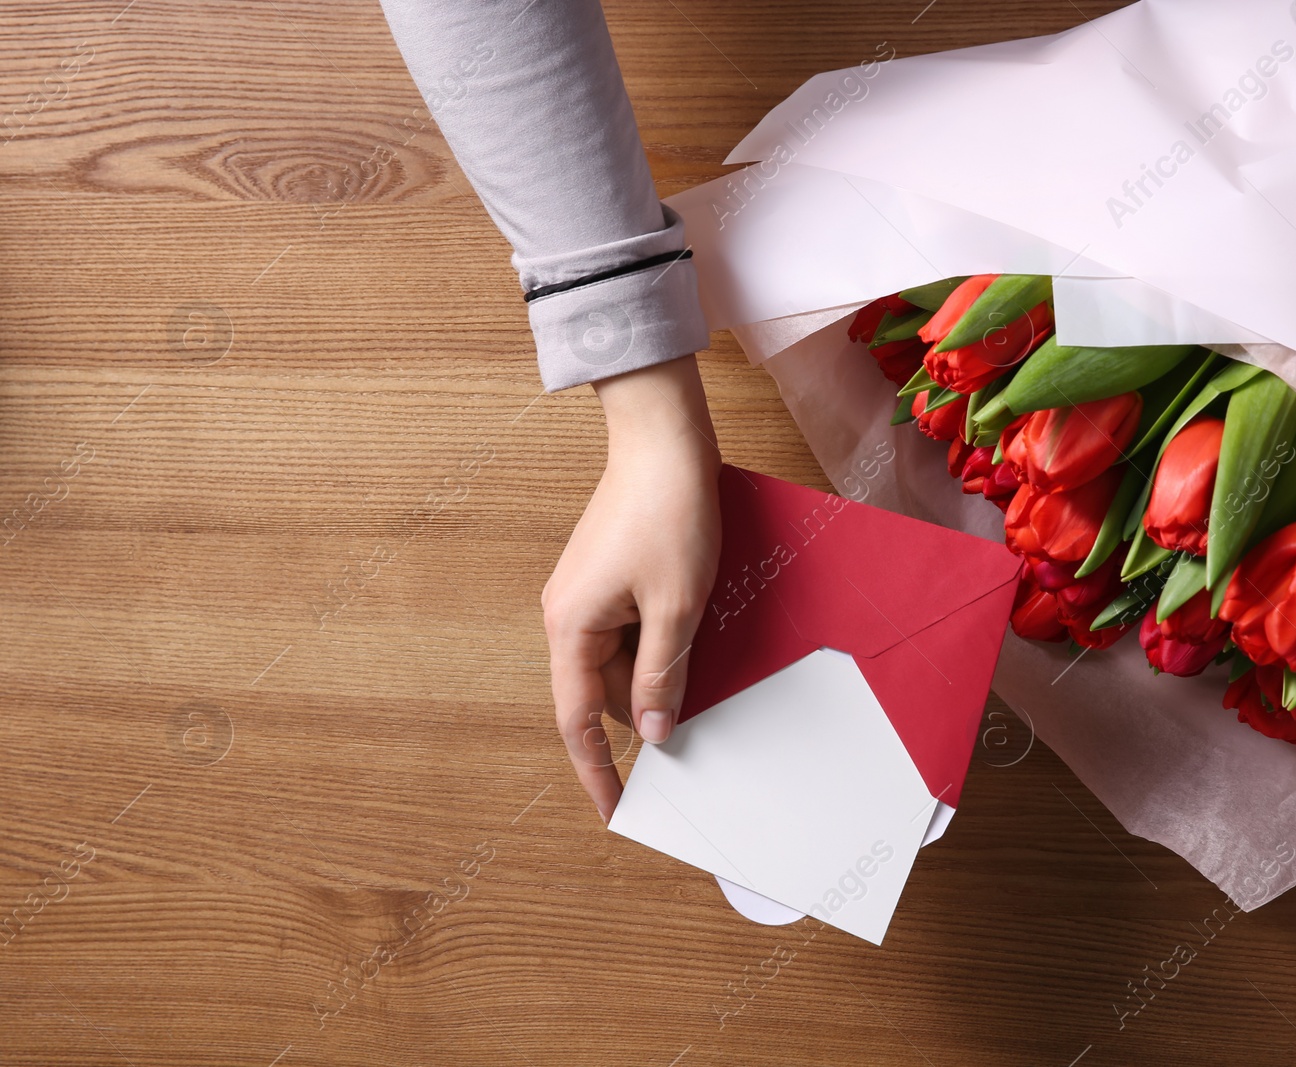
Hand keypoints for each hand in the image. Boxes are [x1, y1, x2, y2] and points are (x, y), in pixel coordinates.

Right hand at [541, 356, 721, 821]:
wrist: (663, 440)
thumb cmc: (669, 515)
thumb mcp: (678, 607)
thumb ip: (663, 675)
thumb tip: (654, 732)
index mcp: (571, 627)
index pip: (578, 721)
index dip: (597, 771)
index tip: (616, 810)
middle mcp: (568, 615)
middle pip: (603, 693)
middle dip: (645, 714)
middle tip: (693, 737)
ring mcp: (587, 594)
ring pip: (621, 661)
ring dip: (659, 673)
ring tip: (703, 663)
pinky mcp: (609, 577)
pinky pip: (630, 631)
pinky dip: (660, 644)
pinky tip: (694, 635)